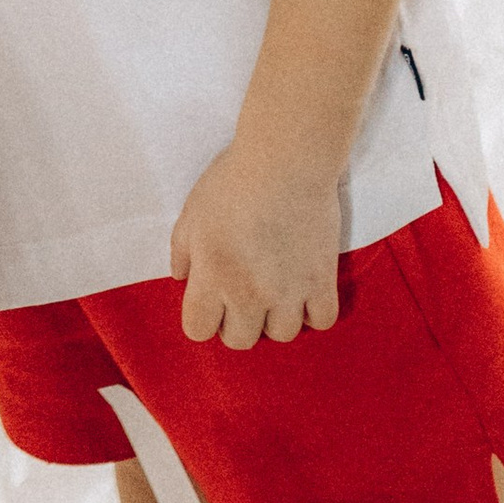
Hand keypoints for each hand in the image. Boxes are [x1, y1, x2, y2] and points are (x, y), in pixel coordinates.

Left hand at [170, 143, 341, 348]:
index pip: (197, 330)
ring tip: (275, 293)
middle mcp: (248, 292)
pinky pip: (322, 320)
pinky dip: (313, 312)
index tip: (209, 302)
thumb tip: (181, 279)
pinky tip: (305, 292)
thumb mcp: (192, 213)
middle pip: (239, 341)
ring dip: (275, 318)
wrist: (286, 161)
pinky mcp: (322, 280)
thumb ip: (182, 251)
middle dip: (236, 322)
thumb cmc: (233, 182)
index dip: (201, 319)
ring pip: (282, 335)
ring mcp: (289, 291)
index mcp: (212, 275)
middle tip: (242, 296)